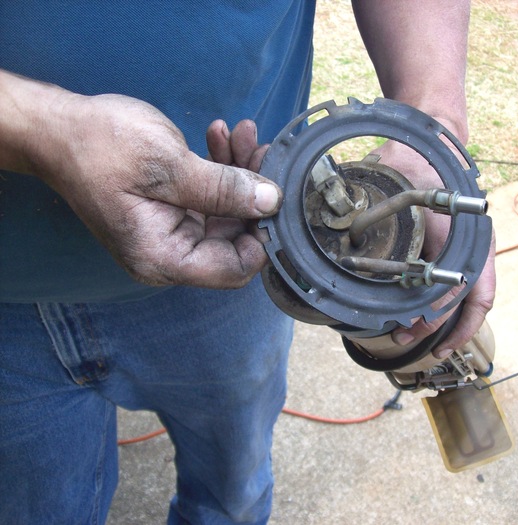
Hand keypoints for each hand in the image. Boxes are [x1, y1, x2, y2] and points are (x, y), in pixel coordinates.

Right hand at [33, 94, 281, 288]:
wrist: (59, 128)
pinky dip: (221, 167)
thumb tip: (271, 202)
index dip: (263, 237)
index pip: (234, 268)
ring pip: (229, 212)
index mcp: (164, 257)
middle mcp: (171, 252)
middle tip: (261, 150)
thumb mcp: (167, 166)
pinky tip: (220, 135)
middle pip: (236, 237)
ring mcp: (174, 231)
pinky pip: (212, 196)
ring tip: (241, 133)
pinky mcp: (175, 209)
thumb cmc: (99, 147)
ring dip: (240, 172)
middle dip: (254, 193)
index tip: (276, 196)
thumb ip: (223, 189)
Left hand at [370, 139, 495, 358]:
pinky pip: (461, 283)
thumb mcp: (396, 187)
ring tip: (410, 334)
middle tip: (406, 338)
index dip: (438, 314)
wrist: (434, 141)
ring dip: (444, 321)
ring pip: (469, 296)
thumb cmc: (417, 163)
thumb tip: (350, 244)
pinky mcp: (459, 248)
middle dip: (440, 327)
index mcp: (464, 233)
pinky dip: (445, 304)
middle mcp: (474, 245)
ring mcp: (470, 248)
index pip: (460, 286)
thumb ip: (380, 216)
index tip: (414, 327)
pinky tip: (421, 313)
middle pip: (470, 300)